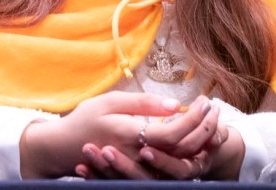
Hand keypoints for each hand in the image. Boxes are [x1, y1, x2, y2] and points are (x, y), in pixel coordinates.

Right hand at [75, 95, 243, 179]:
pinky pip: (169, 168)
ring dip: (199, 143)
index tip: (205, 101)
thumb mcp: (111, 102)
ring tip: (210, 123)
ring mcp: (140, 169)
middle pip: (182, 149)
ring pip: (179, 162)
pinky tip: (194, 141)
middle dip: (202, 129)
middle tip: (213, 109)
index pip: (175, 131)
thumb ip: (143, 104)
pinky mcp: (139, 174)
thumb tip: (174, 106)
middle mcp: (140, 158)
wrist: (62, 148)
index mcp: (133, 137)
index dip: (194, 117)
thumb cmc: (85, 120)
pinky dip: (186, 154)